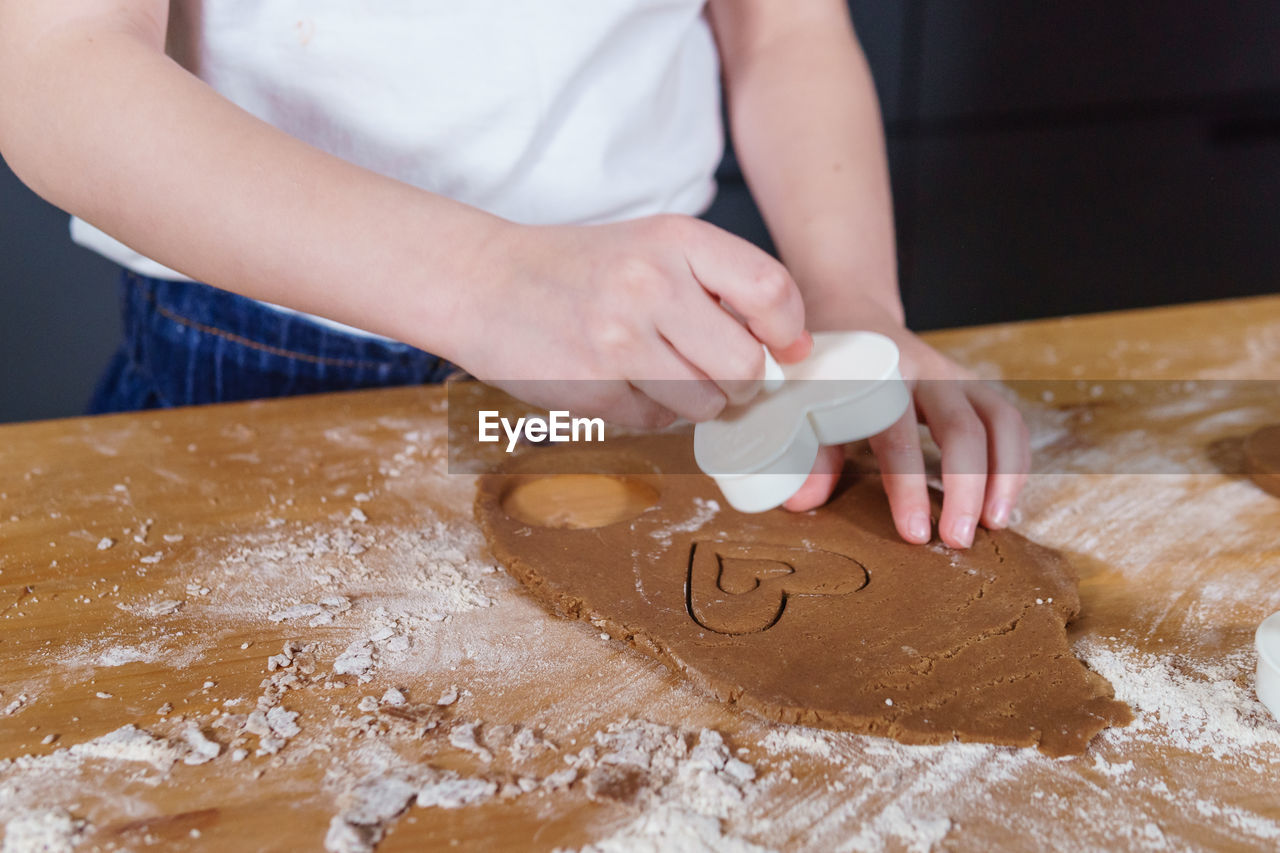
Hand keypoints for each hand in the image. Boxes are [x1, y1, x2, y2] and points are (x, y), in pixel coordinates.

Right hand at [452, 215, 809, 426]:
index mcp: (675, 240)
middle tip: (721, 374)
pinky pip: (658, 421)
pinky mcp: (593, 387)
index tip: (783, 346)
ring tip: (661, 373)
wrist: (483, 282)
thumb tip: (791, 348)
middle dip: (742, 383)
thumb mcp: (652, 248)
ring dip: (696, 403)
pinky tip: (621, 381)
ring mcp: (619, 339)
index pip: (771, 290)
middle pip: (746, 366)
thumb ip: (720, 285)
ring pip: (707, 405)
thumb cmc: (579, 269)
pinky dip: (651, 411)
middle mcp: (650, 284)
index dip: (788, 330)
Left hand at [783, 315, 1029, 548]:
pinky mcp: (974, 384)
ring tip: (995, 524)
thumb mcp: (806, 401)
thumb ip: (809, 451)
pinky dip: (1016, 460)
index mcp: (875, 376)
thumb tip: (801, 502)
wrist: (851, 315)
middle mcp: (923, 371)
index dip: (908, 486)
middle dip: (965, 487)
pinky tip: (1005, 501)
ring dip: (1003, 475)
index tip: (915, 533)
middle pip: (959, 429)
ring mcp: (954, 375)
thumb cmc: (825, 370)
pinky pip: (1009, 420)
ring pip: (997, 421)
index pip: (897, 434)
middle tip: (958, 540)